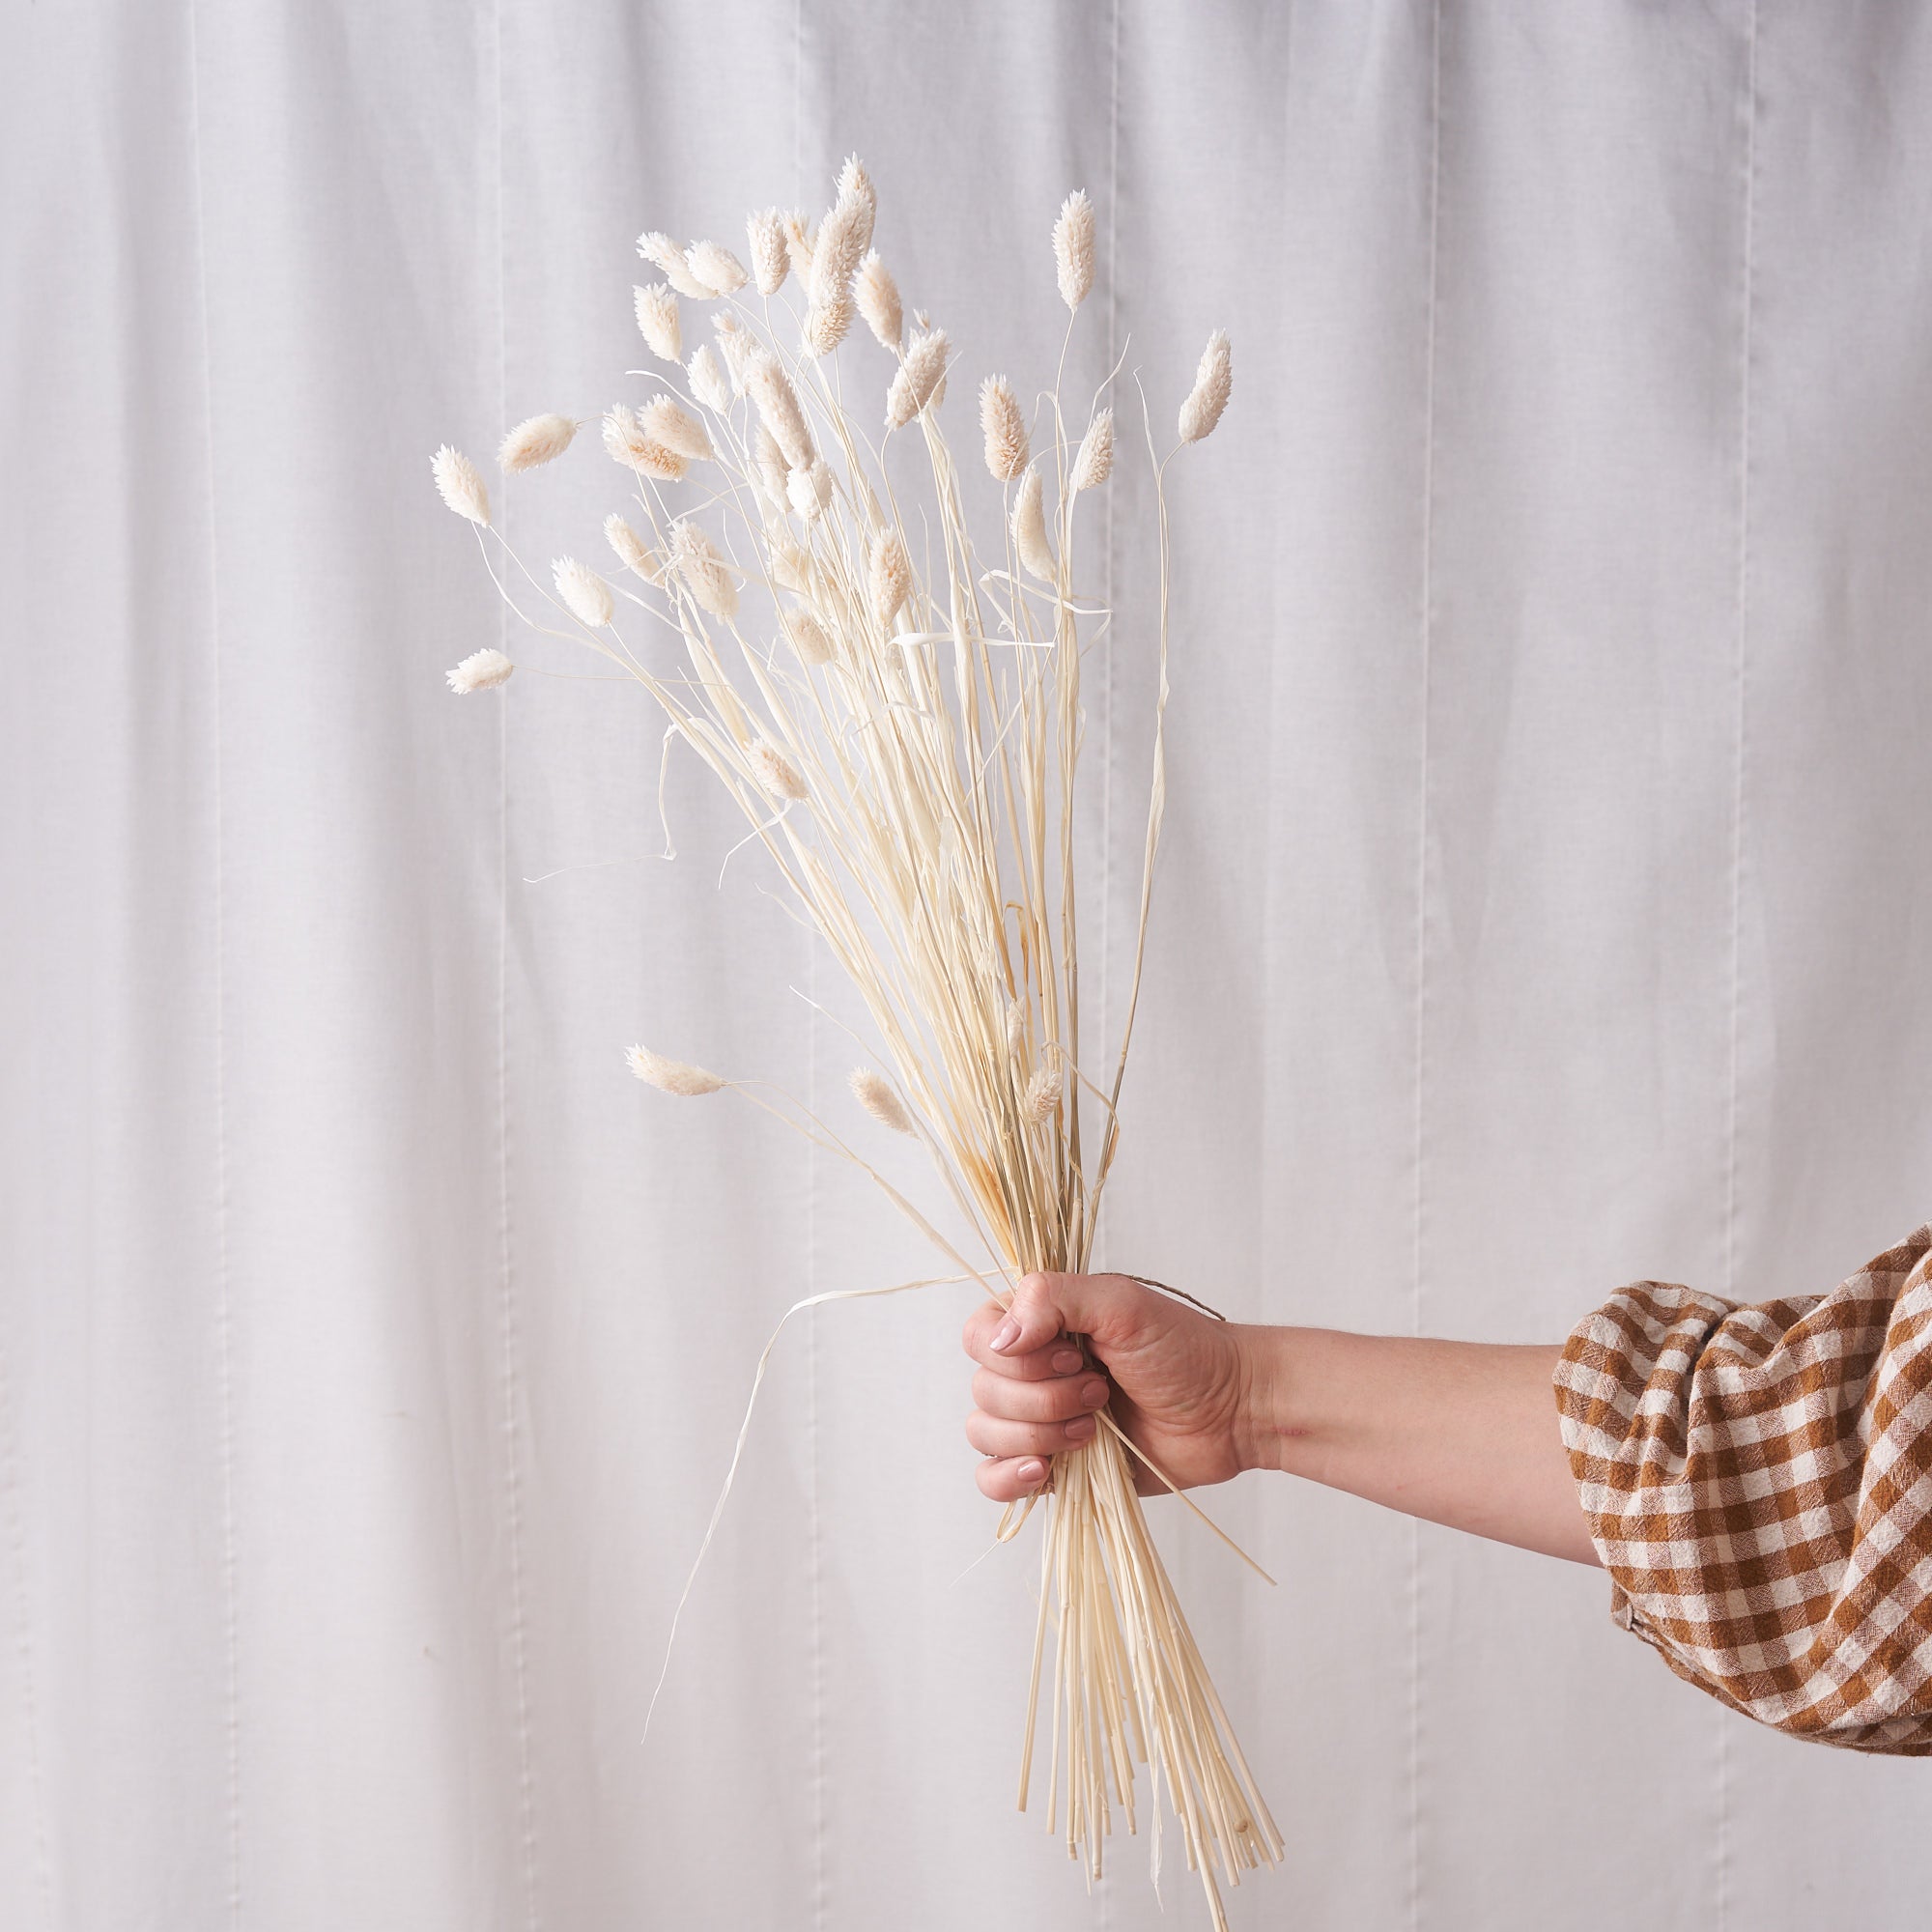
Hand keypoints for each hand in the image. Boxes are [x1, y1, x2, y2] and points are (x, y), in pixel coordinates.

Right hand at [960, 1271, 1254, 1502]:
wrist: (1228, 1411)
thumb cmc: (1184, 1349)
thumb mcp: (1121, 1303)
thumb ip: (1053, 1299)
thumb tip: (999, 1339)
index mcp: (1037, 1323)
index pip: (979, 1336)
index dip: (1017, 1357)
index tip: (1073, 1354)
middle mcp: (1030, 1369)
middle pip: (983, 1389)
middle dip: (1043, 1398)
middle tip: (1100, 1390)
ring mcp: (1037, 1420)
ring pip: (985, 1433)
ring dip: (1039, 1434)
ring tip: (1093, 1428)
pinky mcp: (1050, 1466)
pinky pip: (992, 1478)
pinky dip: (1008, 1478)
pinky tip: (1046, 1472)